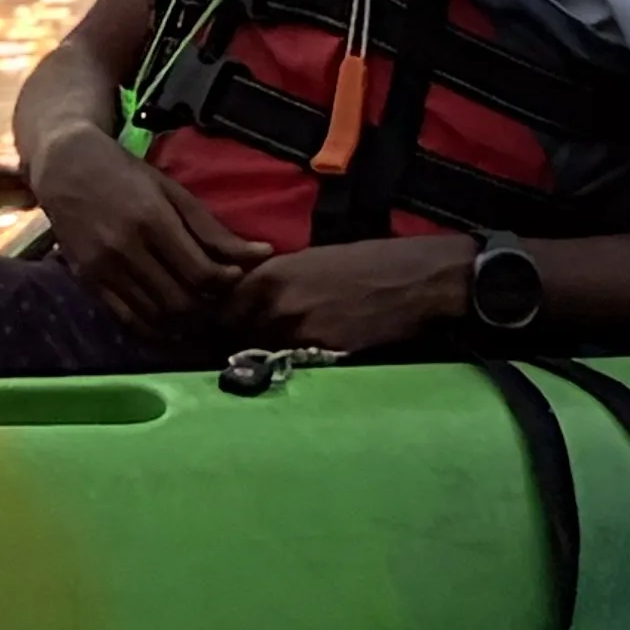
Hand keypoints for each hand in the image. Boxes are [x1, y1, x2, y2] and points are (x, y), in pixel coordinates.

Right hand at [27, 122, 262, 327]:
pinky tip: (169, 318)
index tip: (236, 277)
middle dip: (209, 306)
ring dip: (185, 321)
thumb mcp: (172, 190)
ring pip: (157, 316)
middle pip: (182, 301)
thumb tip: (260, 254)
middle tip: (220, 298)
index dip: (227, 282)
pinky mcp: (88, 281)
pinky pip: (129, 320)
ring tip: (199, 309)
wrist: (65, 165)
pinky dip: (155, 328)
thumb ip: (212, 228)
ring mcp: (104, 268)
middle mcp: (126, 248)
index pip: (201, 272)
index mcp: (152, 219)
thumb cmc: (124, 171)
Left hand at [223, 231, 477, 355]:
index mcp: (270, 275)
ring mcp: (298, 332)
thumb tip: (250, 302)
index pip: (223, 309)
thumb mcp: (309, 260)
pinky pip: (292, 367)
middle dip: (235, 344)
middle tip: (237, 352)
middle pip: (236, 337)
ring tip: (262, 364)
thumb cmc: (363, 262)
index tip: (217, 333)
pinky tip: (297, 366)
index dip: (219, 323)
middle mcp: (276, 304)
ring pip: (261, 355)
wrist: (411, 280)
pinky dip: (289, 369)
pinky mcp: (322, 355)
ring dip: (259, 360)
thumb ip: (274, 282)